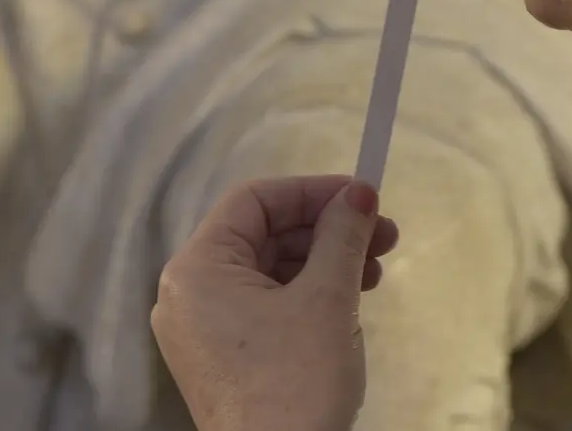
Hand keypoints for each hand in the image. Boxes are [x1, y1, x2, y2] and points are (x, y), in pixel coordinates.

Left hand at [152, 175, 399, 430]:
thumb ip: (343, 234)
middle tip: (384, 236)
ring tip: (375, 273)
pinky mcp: (221, 364)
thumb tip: (360, 191)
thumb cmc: (296, 380)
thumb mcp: (327, 298)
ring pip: (268, 272)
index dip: (312, 192)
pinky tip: (347, 303)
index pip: (254, 201)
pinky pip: (263, 308)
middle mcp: (187, 295)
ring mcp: (201, 334)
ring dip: (323, 263)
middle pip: (262, 235)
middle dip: (326, 231)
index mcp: (196, 269)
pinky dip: (305, 297)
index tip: (363, 197)